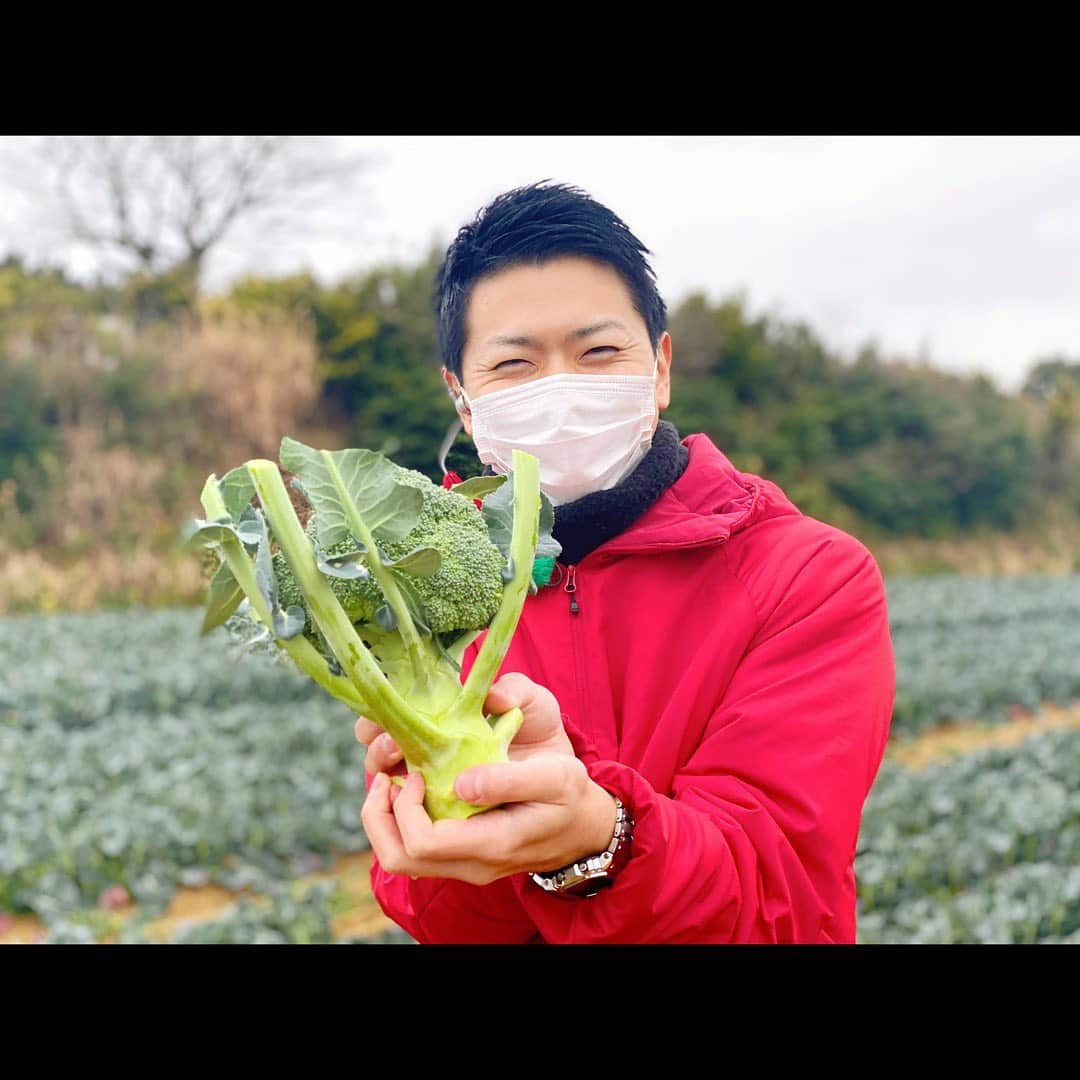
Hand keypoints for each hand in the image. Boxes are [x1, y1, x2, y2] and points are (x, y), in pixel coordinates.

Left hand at [357, 673, 618, 886]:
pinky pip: (414, 850)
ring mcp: (464, 865)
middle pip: (398, 858)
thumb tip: (461, 784)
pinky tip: (413, 788)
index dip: (406, 806)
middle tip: (386, 776)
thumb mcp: (554, 777)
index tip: (418, 770)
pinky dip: (400, 820)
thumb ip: (510, 779)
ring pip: (400, 858)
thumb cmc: (570, 796)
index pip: (422, 843)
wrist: (585, 827)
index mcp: (492, 844)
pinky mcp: (460, 857)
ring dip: (386, 818)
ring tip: (393, 779)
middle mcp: (471, 864)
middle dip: (378, 815)